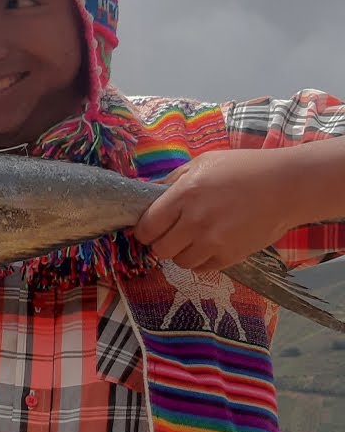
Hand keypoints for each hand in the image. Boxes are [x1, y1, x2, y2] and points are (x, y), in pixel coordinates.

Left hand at [133, 149, 295, 270]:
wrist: (287, 186)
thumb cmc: (243, 169)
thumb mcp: (202, 163)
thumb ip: (172, 181)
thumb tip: (149, 196)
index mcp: (184, 195)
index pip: (147, 227)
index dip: (144, 230)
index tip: (150, 227)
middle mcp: (195, 221)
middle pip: (160, 250)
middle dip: (161, 243)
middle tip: (171, 234)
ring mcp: (214, 241)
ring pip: (180, 262)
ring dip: (182, 253)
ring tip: (193, 239)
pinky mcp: (231, 256)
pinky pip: (202, 268)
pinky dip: (201, 260)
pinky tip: (209, 245)